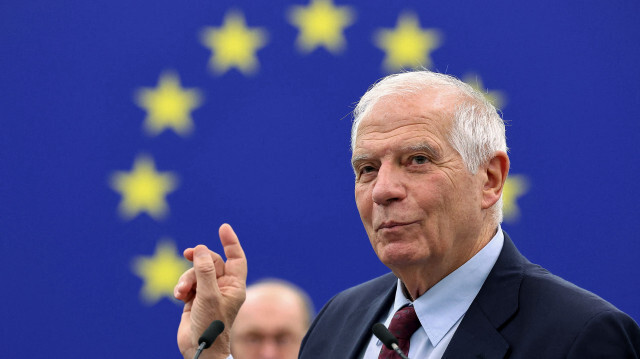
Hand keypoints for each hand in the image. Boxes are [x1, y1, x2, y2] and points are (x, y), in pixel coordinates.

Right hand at [175, 223, 246, 358]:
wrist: (199, 348)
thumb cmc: (211, 325)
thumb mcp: (209, 295)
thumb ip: (205, 270)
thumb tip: (201, 249)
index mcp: (234, 285)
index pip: (236, 258)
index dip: (230, 242)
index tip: (223, 228)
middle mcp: (223, 287)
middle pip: (211, 262)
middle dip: (198, 262)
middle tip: (189, 254)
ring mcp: (208, 292)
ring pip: (196, 272)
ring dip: (187, 278)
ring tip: (182, 291)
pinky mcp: (194, 299)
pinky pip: (187, 283)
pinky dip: (182, 286)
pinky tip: (179, 295)